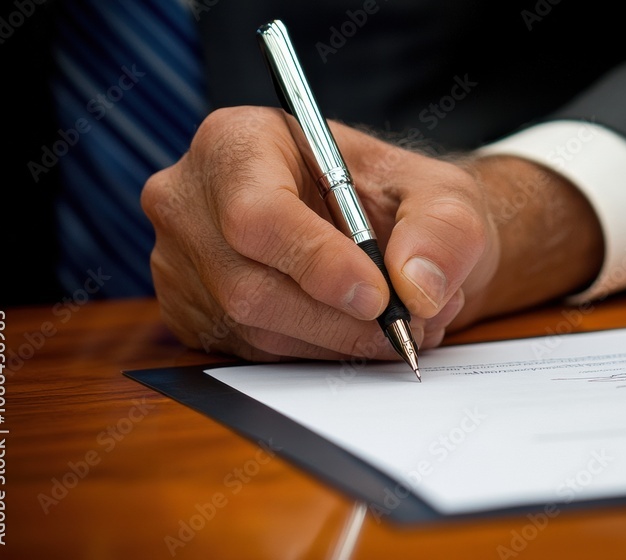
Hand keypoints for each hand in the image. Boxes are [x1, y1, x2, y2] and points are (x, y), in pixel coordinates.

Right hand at [141, 106, 601, 361]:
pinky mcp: (193, 315)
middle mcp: (192, 201)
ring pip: (254, 330)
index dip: (316, 262)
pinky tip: (357, 331)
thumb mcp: (441, 193)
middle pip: (249, 285)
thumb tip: (418, 287)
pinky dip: (317, 354)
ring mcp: (181, 263)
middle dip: (339, 319)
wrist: (383, 234)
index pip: (256, 213)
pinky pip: (252, 355)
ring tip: (400, 324)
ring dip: (338, 341)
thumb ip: (443, 229)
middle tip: (409, 325)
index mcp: (237, 142)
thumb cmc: (399, 200)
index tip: (377, 295)